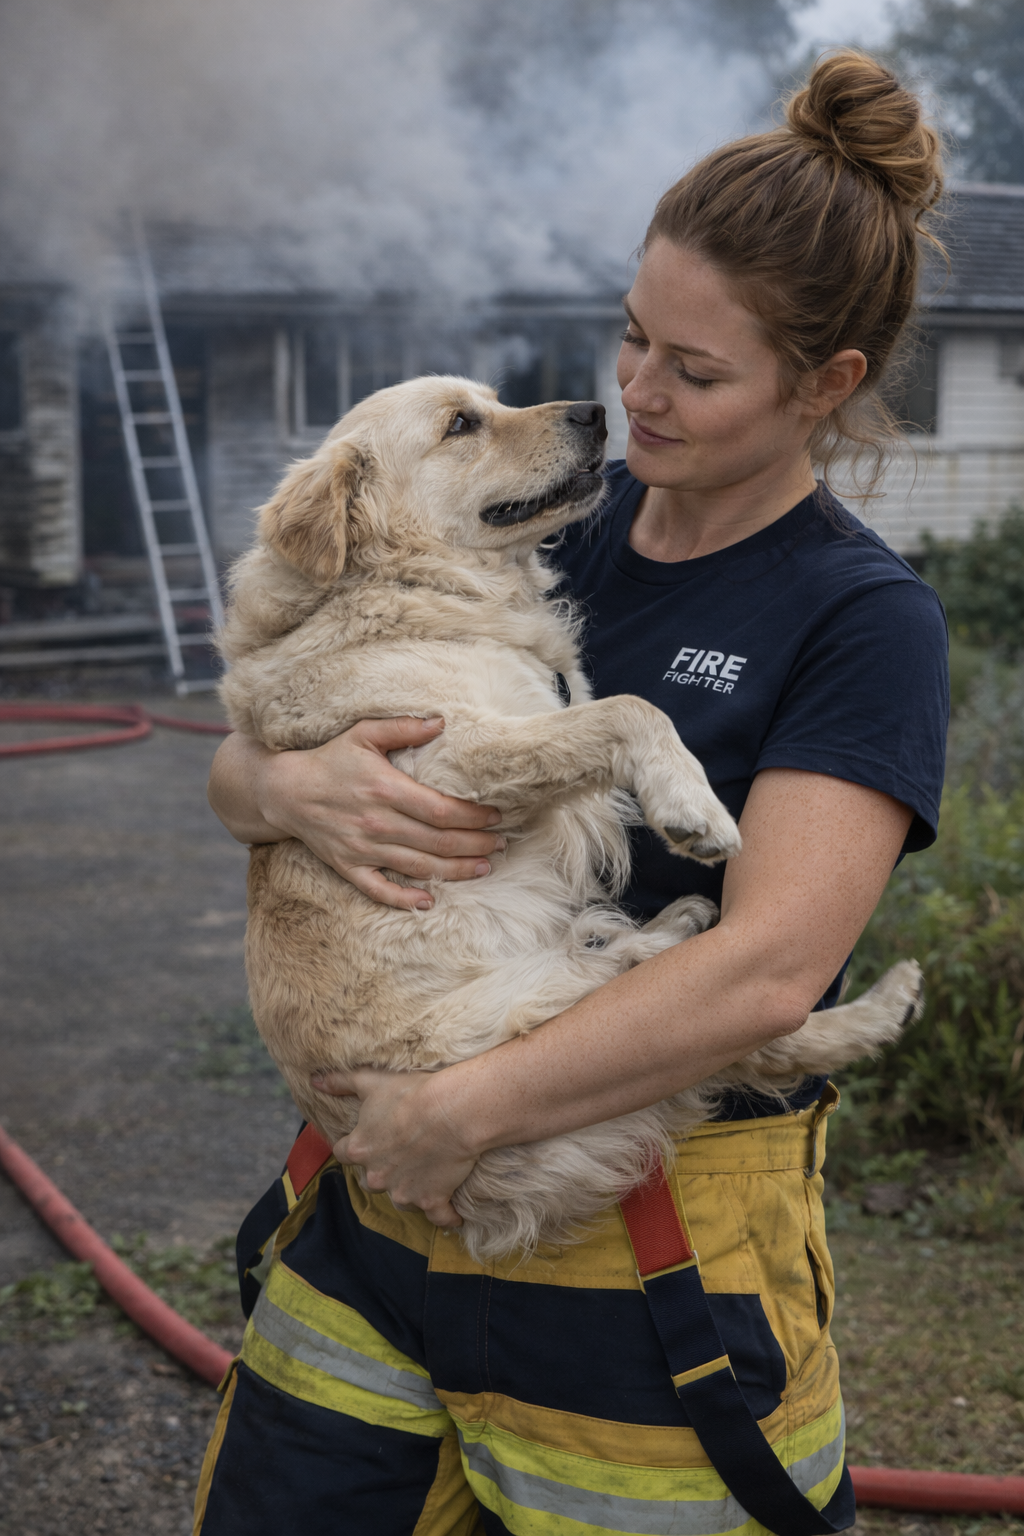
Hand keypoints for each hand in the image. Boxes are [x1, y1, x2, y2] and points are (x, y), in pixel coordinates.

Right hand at [214, 716, 505, 909]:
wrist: (284, 790)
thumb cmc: (330, 759)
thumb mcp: (363, 733)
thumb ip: (403, 728)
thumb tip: (442, 721)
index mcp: (385, 789)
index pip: (441, 810)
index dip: (473, 817)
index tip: (496, 816)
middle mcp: (377, 823)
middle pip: (438, 842)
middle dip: (475, 845)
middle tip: (501, 844)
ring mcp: (362, 849)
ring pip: (419, 868)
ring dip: (456, 871)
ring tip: (485, 868)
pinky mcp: (348, 867)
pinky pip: (379, 890)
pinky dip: (404, 900)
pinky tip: (430, 902)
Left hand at [312, 1066, 477, 1227]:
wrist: (452, 1111)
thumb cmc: (411, 1093)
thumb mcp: (371, 1081)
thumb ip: (340, 1082)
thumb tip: (314, 1081)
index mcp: (359, 1149)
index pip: (343, 1154)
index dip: (356, 1146)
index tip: (371, 1138)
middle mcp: (376, 1177)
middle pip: (371, 1181)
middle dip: (381, 1171)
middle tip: (401, 1153)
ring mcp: (403, 1193)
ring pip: (401, 1200)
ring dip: (410, 1190)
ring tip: (426, 1174)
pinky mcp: (431, 1201)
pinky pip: (438, 1217)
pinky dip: (445, 1215)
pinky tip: (453, 1211)